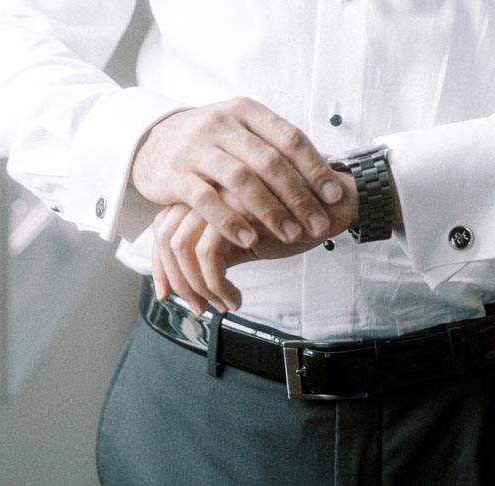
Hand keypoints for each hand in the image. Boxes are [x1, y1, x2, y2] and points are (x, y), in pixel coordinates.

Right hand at [132, 98, 344, 253]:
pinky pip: (206, 199)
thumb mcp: (244, 130)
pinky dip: (230, 221)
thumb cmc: (212, 140)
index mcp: (246, 111)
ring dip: (269, 211)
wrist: (152, 139)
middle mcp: (222, 124)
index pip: (289, 137)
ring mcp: (196, 148)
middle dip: (298, 196)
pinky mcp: (174, 174)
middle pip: (268, 161)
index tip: (334, 195)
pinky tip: (250, 240)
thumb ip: (281, 145)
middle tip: (318, 223)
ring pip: (240, 180)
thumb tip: (334, 161)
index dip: (315, 167)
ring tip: (291, 235)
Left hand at [151, 170, 358, 312]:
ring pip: (181, 247)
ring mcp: (221, 194)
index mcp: (207, 188)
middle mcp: (208, 186)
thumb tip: (185, 282)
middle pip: (165, 235)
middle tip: (198, 308)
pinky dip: (216, 286)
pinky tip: (235, 299)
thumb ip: (216, 243)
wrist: (332, 202)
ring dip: (198, 287)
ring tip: (220, 305)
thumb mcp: (246, 233)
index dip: (162, 264)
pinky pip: (207, 256)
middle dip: (175, 279)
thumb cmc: (292, 218)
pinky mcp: (237, 209)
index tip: (170, 294)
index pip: (164, 225)